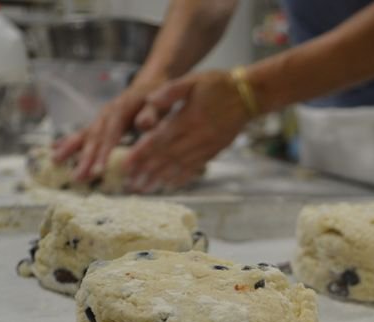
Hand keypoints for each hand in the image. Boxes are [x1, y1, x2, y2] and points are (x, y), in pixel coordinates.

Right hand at [52, 84, 161, 181]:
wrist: (151, 85)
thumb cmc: (159, 99)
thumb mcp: (161, 104)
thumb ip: (152, 113)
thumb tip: (143, 123)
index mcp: (121, 111)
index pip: (111, 135)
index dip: (103, 154)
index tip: (98, 171)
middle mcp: (107, 114)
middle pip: (93, 138)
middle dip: (85, 159)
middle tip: (77, 177)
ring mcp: (101, 117)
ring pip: (84, 134)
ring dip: (69, 149)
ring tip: (55, 161)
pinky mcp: (99, 122)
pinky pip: (82, 133)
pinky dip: (68, 141)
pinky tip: (54, 149)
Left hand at [123, 70, 251, 192]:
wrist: (247, 96)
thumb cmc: (217, 85)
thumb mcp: (192, 79)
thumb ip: (171, 90)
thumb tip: (150, 100)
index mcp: (188, 118)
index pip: (159, 139)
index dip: (141, 153)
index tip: (126, 164)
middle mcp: (196, 136)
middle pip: (166, 157)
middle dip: (146, 171)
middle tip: (128, 183)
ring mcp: (205, 147)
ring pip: (179, 166)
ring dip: (159, 179)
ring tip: (142, 189)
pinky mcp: (213, 152)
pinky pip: (194, 168)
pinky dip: (180, 178)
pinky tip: (168, 185)